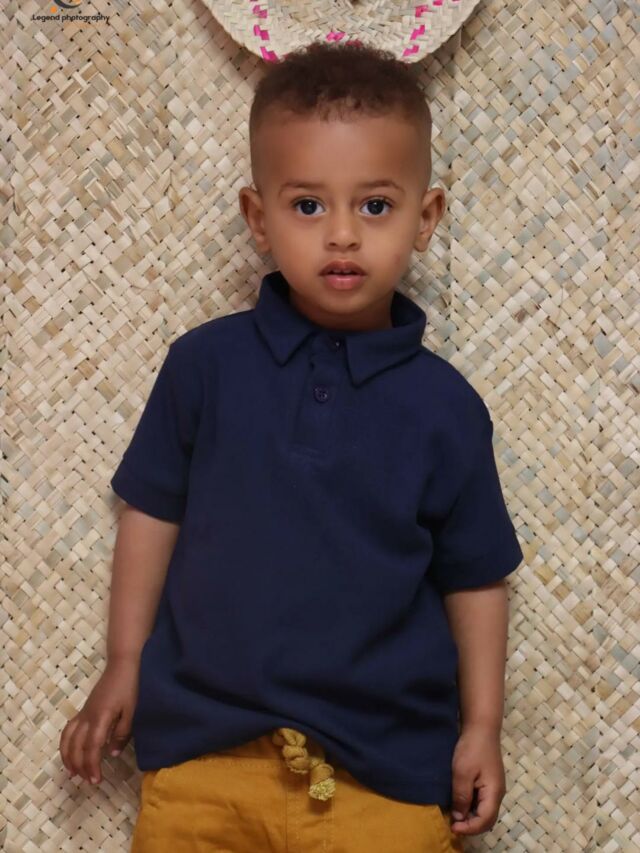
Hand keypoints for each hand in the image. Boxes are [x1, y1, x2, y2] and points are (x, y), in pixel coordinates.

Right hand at [59, 656, 139, 784]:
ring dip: (69, 757)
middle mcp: (88, 716)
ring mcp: (84, 712)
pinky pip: (69, 729)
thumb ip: (123, 732)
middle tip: (88, 781)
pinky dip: (66, 743)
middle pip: (77, 746)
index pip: (92, 748)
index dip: (92, 765)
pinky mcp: (84, 709)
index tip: (96, 781)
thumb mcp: (133, 710)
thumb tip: (112, 754)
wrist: (123, 664)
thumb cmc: (131, 686)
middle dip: (81, 766)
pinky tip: (70, 752)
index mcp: (101, 718)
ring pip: (68, 738)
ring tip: (74, 772)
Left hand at [449, 723, 505, 835]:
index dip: (469, 828)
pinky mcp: (489, 781)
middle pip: (487, 819)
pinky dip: (472, 807)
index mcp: (494, 793)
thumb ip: (461, 796)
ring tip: (454, 816)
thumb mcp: (462, 773)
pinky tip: (459, 803)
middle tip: (453, 825)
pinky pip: (482, 801)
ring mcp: (494, 787)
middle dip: (471, 826)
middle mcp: (497, 793)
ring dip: (471, 817)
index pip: (485, 820)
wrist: (481, 727)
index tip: (452, 828)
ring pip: (485, 811)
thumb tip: (459, 817)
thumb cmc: (472, 748)